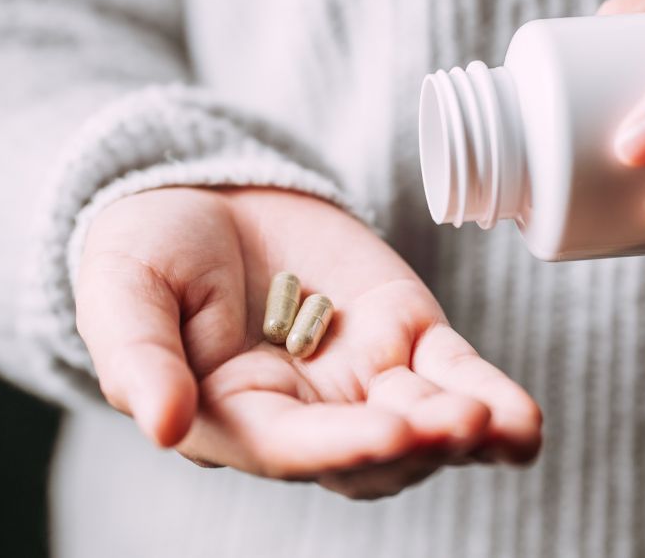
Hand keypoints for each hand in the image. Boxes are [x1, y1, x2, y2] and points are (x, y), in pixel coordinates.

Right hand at [75, 187, 541, 498]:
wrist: (207, 193)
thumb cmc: (152, 248)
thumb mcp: (123, 290)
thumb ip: (139, 356)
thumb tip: (161, 425)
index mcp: (234, 416)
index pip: (292, 448)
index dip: (342, 447)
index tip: (390, 433)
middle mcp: (307, 414)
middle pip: (370, 452)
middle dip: (418, 443)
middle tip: (461, 423)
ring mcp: (364, 378)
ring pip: (422, 424)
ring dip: (464, 431)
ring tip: (499, 423)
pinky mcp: (408, 336)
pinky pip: (455, 376)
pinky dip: (492, 399)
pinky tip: (522, 424)